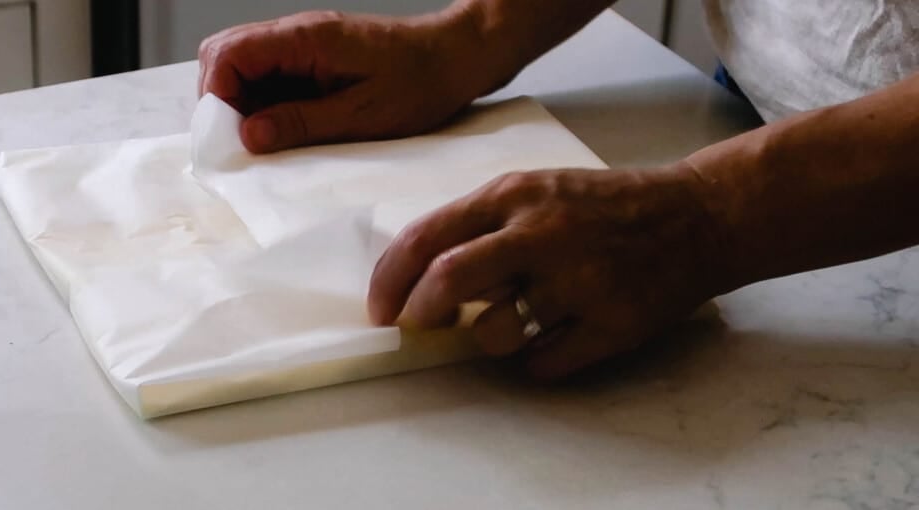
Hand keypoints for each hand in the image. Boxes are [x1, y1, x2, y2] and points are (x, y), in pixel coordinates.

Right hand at [198, 9, 502, 152]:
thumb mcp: (363, 115)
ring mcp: (303, 45)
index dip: (216, 97)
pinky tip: (288, 131)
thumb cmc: (421, 83)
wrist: (459, 57)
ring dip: (245, 105)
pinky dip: (268, 104)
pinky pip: (272, 77)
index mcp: (304, 38)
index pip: (227, 54)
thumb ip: (302, 124)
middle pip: (225, 55)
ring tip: (268, 142)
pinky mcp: (314, 59)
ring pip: (245, 67)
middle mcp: (297, 33)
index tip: (230, 139)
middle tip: (243, 143)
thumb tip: (249, 136)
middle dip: (222, 101)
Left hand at [368, 165, 728, 378]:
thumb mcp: (536, 190)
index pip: (427, 236)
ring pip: (494, 332)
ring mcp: (579, 280)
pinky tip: (552, 339)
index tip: (380, 310)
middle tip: (419, 327)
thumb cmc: (601, 206)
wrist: (694, 216)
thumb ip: (480, 225)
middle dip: (420, 312)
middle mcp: (543, 233)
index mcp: (516, 195)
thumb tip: (418, 279)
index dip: (389, 279)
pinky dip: (534, 362)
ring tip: (510, 323)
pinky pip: (543, 364)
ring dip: (486, 338)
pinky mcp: (612, 323)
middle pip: (449, 279)